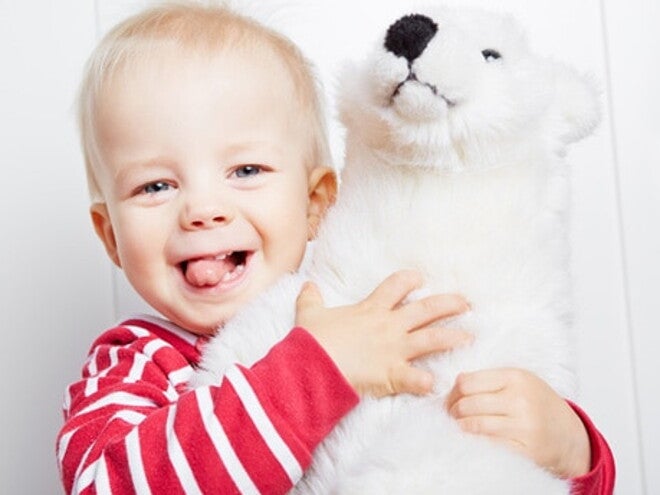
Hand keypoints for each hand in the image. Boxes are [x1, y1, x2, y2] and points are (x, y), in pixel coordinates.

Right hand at [295, 270, 471, 397]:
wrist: (312, 365)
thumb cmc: (313, 339)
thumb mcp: (310, 313)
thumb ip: (311, 298)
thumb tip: (307, 285)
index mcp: (371, 309)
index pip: (396, 286)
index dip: (409, 280)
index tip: (420, 279)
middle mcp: (388, 326)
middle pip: (425, 309)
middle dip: (447, 304)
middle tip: (466, 303)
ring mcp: (393, 349)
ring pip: (431, 339)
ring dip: (452, 337)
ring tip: (470, 337)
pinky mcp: (392, 374)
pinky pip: (417, 378)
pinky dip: (428, 382)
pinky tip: (440, 383)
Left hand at [445, 368, 590, 478]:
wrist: (569, 436)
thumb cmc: (537, 406)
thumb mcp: (519, 382)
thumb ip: (489, 380)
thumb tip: (451, 387)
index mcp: (516, 377)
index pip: (466, 382)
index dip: (452, 392)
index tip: (450, 399)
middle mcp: (520, 399)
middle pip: (467, 404)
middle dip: (453, 411)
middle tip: (451, 415)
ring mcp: (524, 426)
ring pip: (473, 425)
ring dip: (460, 428)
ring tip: (459, 427)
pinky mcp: (525, 450)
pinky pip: (487, 444)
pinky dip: (474, 442)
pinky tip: (473, 440)